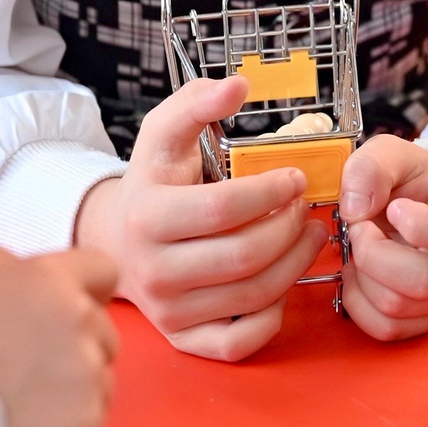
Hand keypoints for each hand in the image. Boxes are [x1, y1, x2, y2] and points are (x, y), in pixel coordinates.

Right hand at [0, 246, 120, 426]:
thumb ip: (4, 268)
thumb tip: (27, 279)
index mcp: (50, 281)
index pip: (103, 271)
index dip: (88, 292)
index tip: (65, 314)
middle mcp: (81, 321)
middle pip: (102, 332)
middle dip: (76, 347)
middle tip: (30, 371)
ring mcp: (89, 375)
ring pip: (100, 381)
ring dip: (73, 392)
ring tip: (23, 410)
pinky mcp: (87, 425)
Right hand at [74, 77, 327, 361]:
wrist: (117, 240)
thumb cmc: (154, 182)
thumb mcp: (164, 134)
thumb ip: (197, 102)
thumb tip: (239, 84)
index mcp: (146, 217)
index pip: (222, 209)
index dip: (270, 192)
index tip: (295, 177)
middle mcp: (152, 271)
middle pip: (244, 256)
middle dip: (290, 229)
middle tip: (309, 208)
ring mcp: (167, 312)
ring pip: (251, 295)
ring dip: (294, 264)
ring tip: (309, 235)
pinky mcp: (183, 339)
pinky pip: (239, 342)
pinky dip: (272, 316)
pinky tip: (282, 283)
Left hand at [336, 135, 427, 341]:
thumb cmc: (415, 180)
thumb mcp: (394, 153)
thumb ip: (372, 167)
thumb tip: (355, 209)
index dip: (418, 224)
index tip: (394, 207)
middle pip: (425, 280)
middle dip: (373, 254)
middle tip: (360, 229)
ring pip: (400, 308)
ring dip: (362, 277)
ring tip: (360, 248)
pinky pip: (389, 329)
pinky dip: (359, 304)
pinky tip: (359, 276)